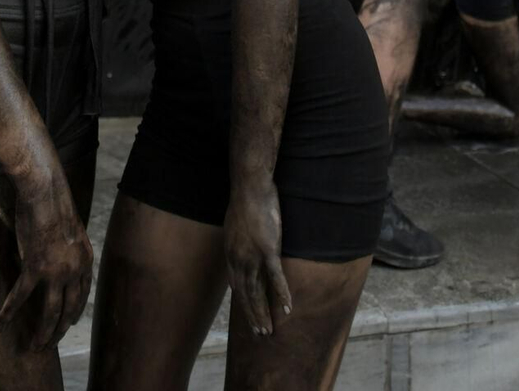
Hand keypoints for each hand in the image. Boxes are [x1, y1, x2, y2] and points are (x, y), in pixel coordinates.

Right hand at [0, 177, 93, 349]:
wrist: (45, 194)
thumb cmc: (55, 205)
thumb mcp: (72, 230)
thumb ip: (69, 249)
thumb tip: (60, 256)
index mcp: (85, 261)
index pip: (82, 294)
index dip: (75, 311)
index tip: (68, 322)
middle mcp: (75, 270)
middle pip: (70, 309)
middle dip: (60, 330)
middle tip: (50, 344)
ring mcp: (56, 272)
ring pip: (52, 312)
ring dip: (43, 333)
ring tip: (35, 347)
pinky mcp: (35, 268)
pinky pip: (21, 296)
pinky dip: (9, 310)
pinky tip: (1, 322)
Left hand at [223, 181, 292, 337]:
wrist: (250, 186)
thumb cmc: (245, 201)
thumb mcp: (236, 226)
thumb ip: (239, 241)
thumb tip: (243, 247)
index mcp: (231, 254)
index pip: (237, 285)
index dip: (243, 303)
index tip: (250, 316)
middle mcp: (239, 259)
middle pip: (245, 294)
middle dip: (252, 315)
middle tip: (260, 333)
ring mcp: (253, 256)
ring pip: (258, 291)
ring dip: (264, 312)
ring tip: (269, 329)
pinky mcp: (269, 250)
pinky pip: (276, 278)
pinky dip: (281, 295)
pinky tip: (287, 308)